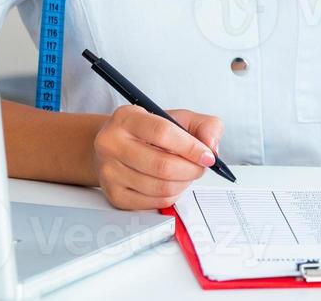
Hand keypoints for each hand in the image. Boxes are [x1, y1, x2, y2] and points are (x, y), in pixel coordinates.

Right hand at [91, 105, 222, 209]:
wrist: (117, 146)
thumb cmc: (150, 132)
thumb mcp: (177, 118)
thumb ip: (204, 126)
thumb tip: (211, 147)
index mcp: (127, 118)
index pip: (163, 133)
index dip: (191, 147)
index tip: (208, 156)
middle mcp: (111, 143)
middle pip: (162, 165)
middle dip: (191, 170)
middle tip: (201, 167)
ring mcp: (109, 171)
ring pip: (160, 187)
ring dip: (183, 183)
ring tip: (187, 174)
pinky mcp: (114, 195)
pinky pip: (154, 202)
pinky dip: (172, 196)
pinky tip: (173, 184)